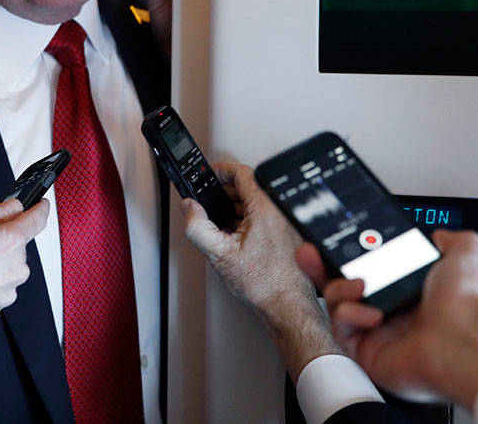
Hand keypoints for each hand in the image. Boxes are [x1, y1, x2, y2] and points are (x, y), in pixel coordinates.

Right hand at [182, 161, 337, 377]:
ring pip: (256, 203)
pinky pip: (264, 217)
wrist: (287, 306)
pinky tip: (236, 238)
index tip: (210, 174)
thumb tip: (189, 208)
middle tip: (208, 202)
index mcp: (264, 208)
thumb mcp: (219, 254)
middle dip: (224, 192)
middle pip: (248, 187)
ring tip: (220, 224)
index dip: (221, 170)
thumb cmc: (264, 284)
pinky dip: (247, 220)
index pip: (241, 172)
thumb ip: (197, 227)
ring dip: (235, 207)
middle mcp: (279, 211)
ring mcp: (286, 223)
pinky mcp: (288, 234)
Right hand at [298, 230, 477, 407]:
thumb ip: (454, 239)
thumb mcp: (465, 254)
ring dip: (341, 289)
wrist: (465, 341)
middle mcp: (393, 313)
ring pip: (338, 305)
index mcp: (412, 292)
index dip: (350, 254)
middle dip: (323, 267)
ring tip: (360, 285)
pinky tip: (371, 312)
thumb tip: (443, 236)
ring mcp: (378, 334)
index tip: (336, 240)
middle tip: (312, 251)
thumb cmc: (466, 305)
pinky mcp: (367, 354)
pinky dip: (350, 315)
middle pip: (344, 286)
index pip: (371, 269)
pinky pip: (341, 329)